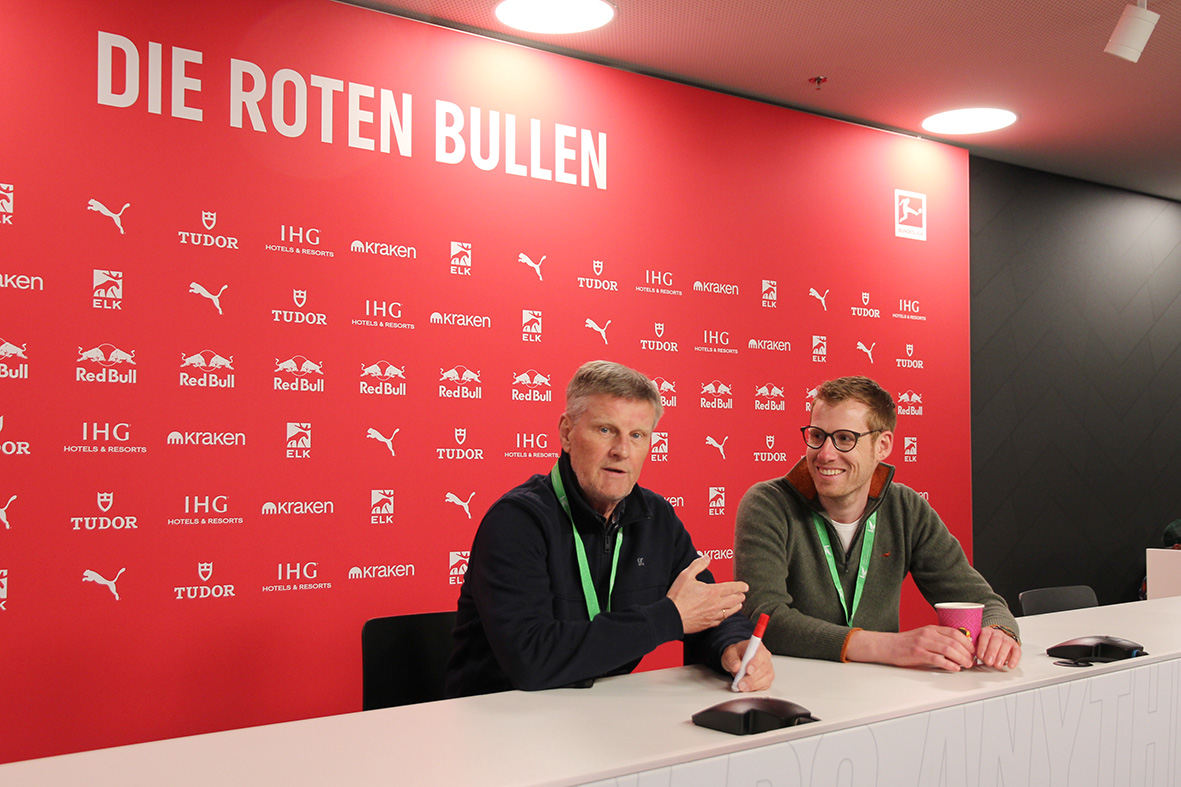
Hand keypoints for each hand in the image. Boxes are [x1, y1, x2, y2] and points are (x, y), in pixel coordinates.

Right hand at [667, 555, 747, 633]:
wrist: (671, 616)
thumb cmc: (678, 597)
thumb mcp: (686, 575)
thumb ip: (698, 565)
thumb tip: (706, 557)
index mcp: (713, 591)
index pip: (733, 588)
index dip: (741, 586)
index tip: (745, 586)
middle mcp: (716, 604)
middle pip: (735, 600)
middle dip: (740, 596)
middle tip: (742, 594)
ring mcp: (713, 615)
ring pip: (731, 611)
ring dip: (737, 606)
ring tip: (738, 603)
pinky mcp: (709, 624)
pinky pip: (723, 619)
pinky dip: (727, 615)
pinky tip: (725, 614)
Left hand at [722, 640, 774, 691]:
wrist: (736, 660)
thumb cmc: (735, 655)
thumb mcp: (729, 654)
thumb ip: (732, 659)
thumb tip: (736, 666)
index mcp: (756, 647)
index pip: (760, 654)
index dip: (755, 663)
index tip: (747, 670)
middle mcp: (765, 656)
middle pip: (763, 667)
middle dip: (751, 678)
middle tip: (741, 683)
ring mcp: (768, 667)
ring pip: (766, 677)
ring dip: (753, 684)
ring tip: (742, 687)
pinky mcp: (767, 677)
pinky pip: (765, 684)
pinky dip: (756, 688)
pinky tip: (747, 688)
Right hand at [845, 625, 975, 670]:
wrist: (887, 646)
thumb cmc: (906, 644)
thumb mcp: (924, 636)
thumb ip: (938, 639)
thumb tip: (958, 648)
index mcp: (931, 629)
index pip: (955, 632)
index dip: (968, 642)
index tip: (973, 651)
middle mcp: (928, 634)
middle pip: (954, 641)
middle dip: (967, 652)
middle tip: (972, 661)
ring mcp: (923, 643)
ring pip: (948, 649)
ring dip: (961, 659)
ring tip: (966, 665)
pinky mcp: (917, 653)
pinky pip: (937, 658)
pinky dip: (949, 664)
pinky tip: (954, 668)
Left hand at [975, 626, 1020, 668]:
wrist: (998, 643)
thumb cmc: (986, 647)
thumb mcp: (979, 645)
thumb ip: (976, 649)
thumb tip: (971, 656)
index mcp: (987, 631)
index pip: (985, 636)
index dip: (982, 646)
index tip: (980, 656)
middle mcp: (997, 633)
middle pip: (996, 640)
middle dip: (992, 652)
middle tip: (988, 662)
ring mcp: (1007, 639)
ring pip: (1006, 644)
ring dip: (1001, 655)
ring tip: (997, 665)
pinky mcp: (1015, 646)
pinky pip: (1017, 651)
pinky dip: (1014, 659)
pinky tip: (1010, 666)